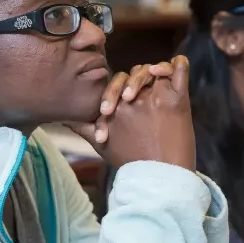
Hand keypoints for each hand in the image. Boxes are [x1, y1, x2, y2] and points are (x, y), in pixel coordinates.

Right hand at [67, 55, 194, 169]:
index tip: (122, 103)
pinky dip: (179, 64)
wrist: (160, 179)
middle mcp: (135, 98)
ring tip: (156, 73)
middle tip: (139, 93)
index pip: (115, 83)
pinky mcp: (179, 100)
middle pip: (135, 73)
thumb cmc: (130, 164)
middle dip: (136, 79)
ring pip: (154, 69)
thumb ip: (82, 128)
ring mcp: (158, 97)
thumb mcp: (100, 145)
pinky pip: (180, 70)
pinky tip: (178, 63)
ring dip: (156, 69)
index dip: (117, 90)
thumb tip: (63, 119)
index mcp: (117, 107)